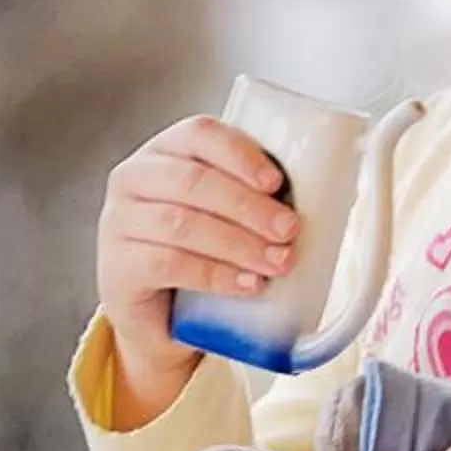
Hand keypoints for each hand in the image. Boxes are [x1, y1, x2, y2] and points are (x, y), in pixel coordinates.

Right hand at [95, 113, 301, 398]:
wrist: (157, 316)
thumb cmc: (198, 252)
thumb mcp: (222, 215)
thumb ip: (254, 196)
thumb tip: (331, 191)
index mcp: (164, 152)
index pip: (200, 134)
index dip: (240, 153)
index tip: (276, 181)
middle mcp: (134, 179)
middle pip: (194, 181)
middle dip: (249, 206)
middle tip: (290, 230)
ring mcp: (119, 223)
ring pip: (183, 224)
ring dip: (239, 243)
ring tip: (278, 262)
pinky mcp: (118, 268)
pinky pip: (169, 264)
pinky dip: (216, 274)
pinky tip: (247, 284)